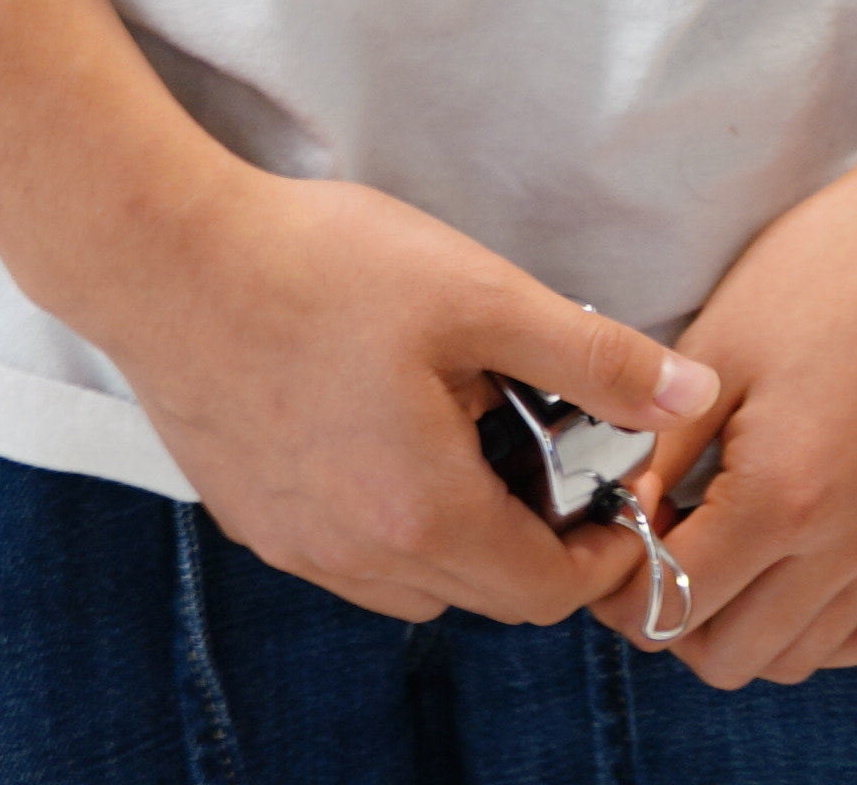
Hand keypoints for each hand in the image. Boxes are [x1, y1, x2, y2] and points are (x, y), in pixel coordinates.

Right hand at [68, 161, 722, 630]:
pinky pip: (356, 558)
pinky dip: (401, 522)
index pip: (546, 594)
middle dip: (544, 541)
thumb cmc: (323, 267)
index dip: (604, 550)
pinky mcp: (258, 521)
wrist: (168, 259)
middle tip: (559, 447)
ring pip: (421, 584)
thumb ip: (595, 357)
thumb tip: (689, 396)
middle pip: (490, 596)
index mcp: (423, 513)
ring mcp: (299, 547)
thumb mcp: (481, 296)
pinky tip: (401, 430)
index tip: (617, 482)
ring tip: (481, 431)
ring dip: (470, 536)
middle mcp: (357, 556)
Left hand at [636, 140, 856, 681]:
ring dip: (743, 629)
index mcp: (784, 495)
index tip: (614, 537)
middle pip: (729, 658)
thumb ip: (658, 453)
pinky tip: (794, 574)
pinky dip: (824, 631)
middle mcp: (849, 540)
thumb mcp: (718, 349)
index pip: (671, 607)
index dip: (620, 586)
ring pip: (799, 658)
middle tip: (658, 547)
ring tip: (723, 554)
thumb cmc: (828, 268)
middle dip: (672, 618)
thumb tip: (618, 524)